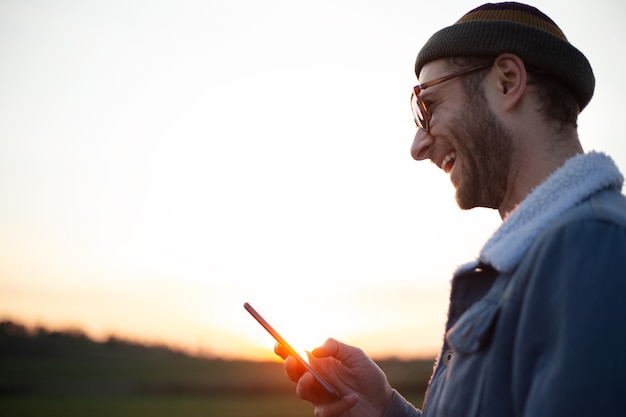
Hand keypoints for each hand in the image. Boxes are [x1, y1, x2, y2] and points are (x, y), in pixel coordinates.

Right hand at [275, 338, 393, 416]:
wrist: (383, 402)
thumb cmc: (369, 377)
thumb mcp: (356, 356)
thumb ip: (336, 347)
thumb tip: (314, 350)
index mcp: (321, 364)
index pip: (298, 356)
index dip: (285, 350)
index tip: (278, 344)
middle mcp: (318, 379)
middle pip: (294, 374)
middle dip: (289, 367)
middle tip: (292, 361)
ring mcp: (321, 396)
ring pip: (301, 392)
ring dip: (303, 385)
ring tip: (310, 376)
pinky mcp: (329, 412)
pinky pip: (324, 410)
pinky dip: (338, 404)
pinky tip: (352, 398)